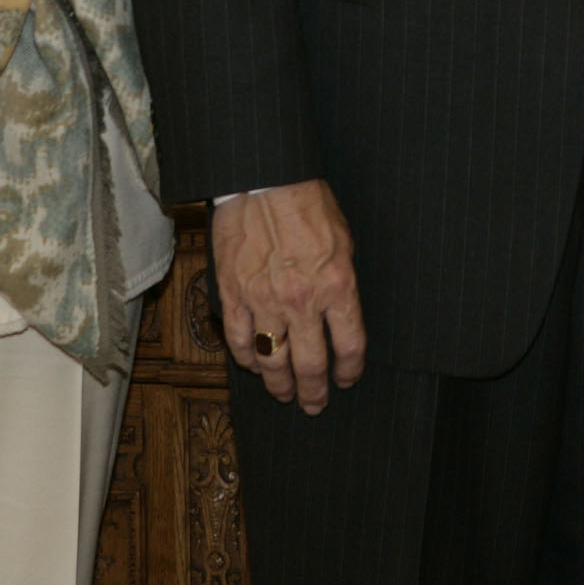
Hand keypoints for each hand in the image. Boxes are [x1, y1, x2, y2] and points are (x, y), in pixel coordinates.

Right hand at [210, 179, 368, 412]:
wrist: (265, 180)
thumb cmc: (309, 204)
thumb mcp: (344, 242)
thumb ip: (341, 283)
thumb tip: (340, 316)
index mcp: (337, 286)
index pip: (349, 346)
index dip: (350, 370)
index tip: (348, 379)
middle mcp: (302, 300)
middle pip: (310, 364)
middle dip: (314, 391)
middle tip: (315, 404)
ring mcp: (264, 301)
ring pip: (272, 360)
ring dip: (279, 384)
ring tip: (284, 394)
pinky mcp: (233, 294)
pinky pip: (239, 341)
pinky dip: (247, 359)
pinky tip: (254, 365)